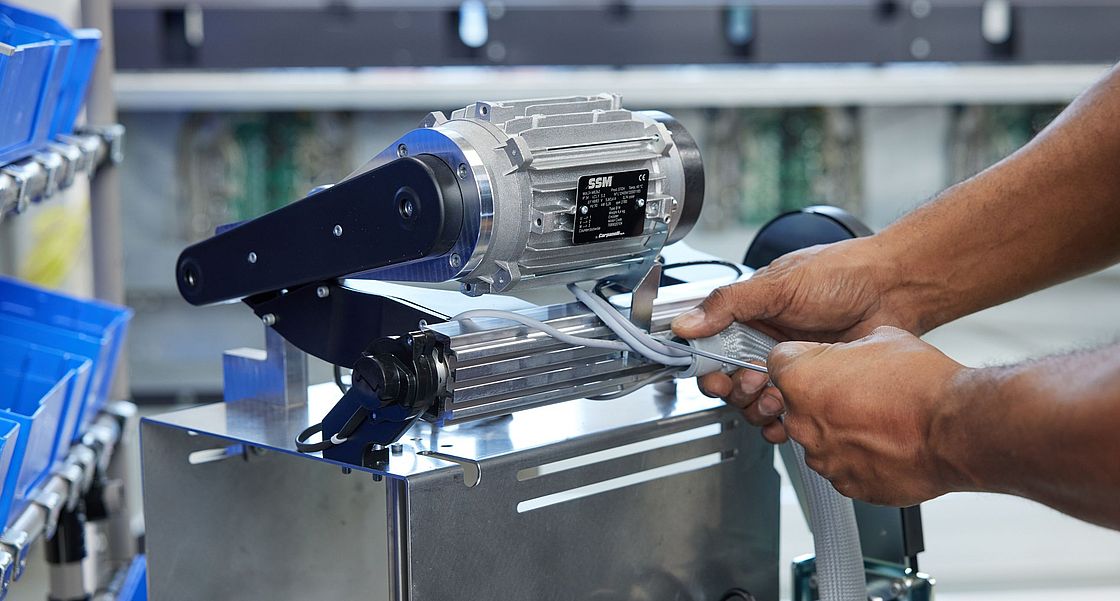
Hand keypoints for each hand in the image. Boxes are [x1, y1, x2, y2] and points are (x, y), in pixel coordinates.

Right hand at [671, 237, 915, 428]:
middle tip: (751, 384)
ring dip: (758, 408)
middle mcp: (766, 344)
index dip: (708, 368)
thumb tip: (687, 323)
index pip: (712, 350)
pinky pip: (790, 414)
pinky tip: (789, 418)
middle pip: (731, 383)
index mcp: (750, 317)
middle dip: (735, 391)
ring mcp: (791, 367)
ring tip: (775, 400)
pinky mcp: (816, 386)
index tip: (714, 378)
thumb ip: (730, 304)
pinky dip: (784, 423)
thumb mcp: (778, 284)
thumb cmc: (840, 274)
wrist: (893, 288)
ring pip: (756, 402)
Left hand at [767, 326, 967, 505]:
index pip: (777, 363)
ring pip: (819, 437)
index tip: (818, 361)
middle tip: (857, 391)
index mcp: (801, 381)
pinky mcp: (846, 484)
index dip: (802, 357)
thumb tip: (846, 355)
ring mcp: (824, 458)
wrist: (955, 430)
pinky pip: (842, 466)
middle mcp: (803, 423)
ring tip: (877, 419)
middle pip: (796, 404)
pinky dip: (858, 456)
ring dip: (839, 429)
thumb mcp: (880, 339)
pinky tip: (885, 442)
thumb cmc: (922, 386)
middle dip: (820, 396)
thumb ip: (847, 349)